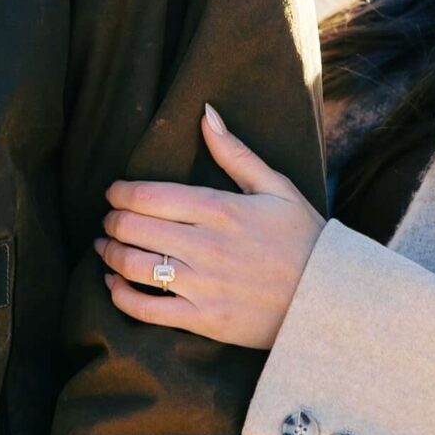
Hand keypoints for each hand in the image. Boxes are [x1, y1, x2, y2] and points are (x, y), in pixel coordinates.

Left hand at [96, 105, 324, 349]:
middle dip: (111, 221)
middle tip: (109, 220)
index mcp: (221, 209)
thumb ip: (235, 152)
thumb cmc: (304, 239)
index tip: (114, 192)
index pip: (149, 195)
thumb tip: (205, 113)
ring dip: (109, 254)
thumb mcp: (277, 188)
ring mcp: (202, 285)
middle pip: (134, 228)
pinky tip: (114, 285)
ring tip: (105, 247)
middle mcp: (205, 246)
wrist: (329, 300)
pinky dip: (120, 296)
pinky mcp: (203, 320)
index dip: (120, 193)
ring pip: (133, 266)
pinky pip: (146, 309)